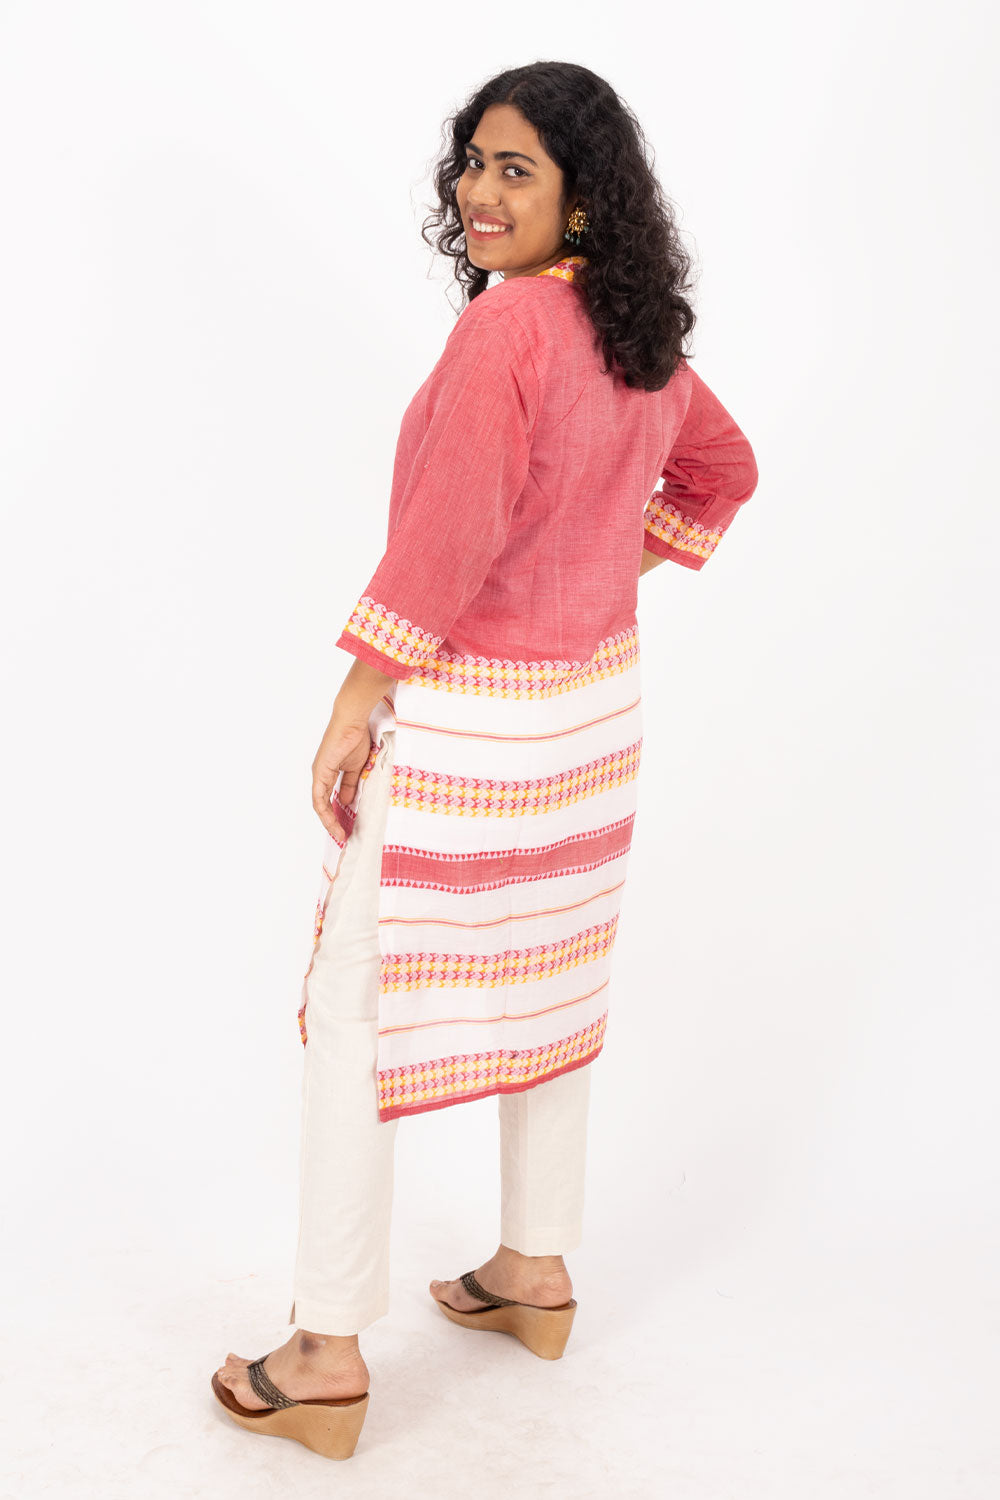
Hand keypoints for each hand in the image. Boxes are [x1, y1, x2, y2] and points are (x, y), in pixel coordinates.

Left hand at [311, 710, 371, 837]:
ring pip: (319, 804)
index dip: (335, 815)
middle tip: (342, 836)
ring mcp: (319, 774)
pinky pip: (319, 797)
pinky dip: (325, 811)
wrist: (352, 722)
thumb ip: (350, 785)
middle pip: (323, 805)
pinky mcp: (320, 772)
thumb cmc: (356, 738)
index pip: (329, 799)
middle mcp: (321, 775)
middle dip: (332, 822)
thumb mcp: (356, 768)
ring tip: (339, 834)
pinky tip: (332, 821)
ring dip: (328, 821)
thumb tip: (346, 802)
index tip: (345, 828)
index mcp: (329, 773)